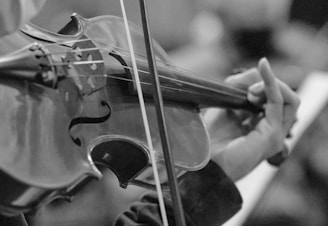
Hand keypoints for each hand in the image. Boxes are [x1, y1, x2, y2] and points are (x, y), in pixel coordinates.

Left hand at [205, 58, 299, 180]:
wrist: (203, 159)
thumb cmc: (210, 137)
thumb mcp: (225, 104)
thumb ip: (240, 86)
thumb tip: (258, 72)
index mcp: (261, 125)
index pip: (275, 99)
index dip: (263, 86)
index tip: (245, 86)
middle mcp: (271, 130)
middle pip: (285, 99)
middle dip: (269, 85)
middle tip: (249, 90)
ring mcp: (275, 134)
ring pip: (290, 100)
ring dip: (272, 85)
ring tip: (251, 90)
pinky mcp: (273, 135)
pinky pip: (279, 102)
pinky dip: (271, 84)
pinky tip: (263, 70)